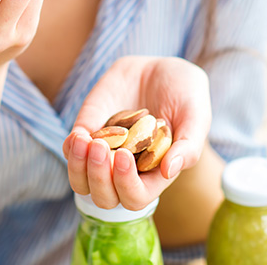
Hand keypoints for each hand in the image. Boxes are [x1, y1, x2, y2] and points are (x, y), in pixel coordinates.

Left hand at [62, 56, 210, 210]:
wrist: (161, 68)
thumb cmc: (185, 94)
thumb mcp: (196, 115)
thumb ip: (189, 145)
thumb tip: (169, 171)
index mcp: (154, 173)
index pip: (135, 198)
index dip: (127, 185)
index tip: (125, 156)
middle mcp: (127, 170)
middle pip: (104, 197)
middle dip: (99, 178)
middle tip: (102, 149)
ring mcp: (105, 153)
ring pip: (81, 181)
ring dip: (78, 167)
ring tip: (85, 141)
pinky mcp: (89, 131)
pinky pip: (71, 152)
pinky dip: (71, 148)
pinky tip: (79, 135)